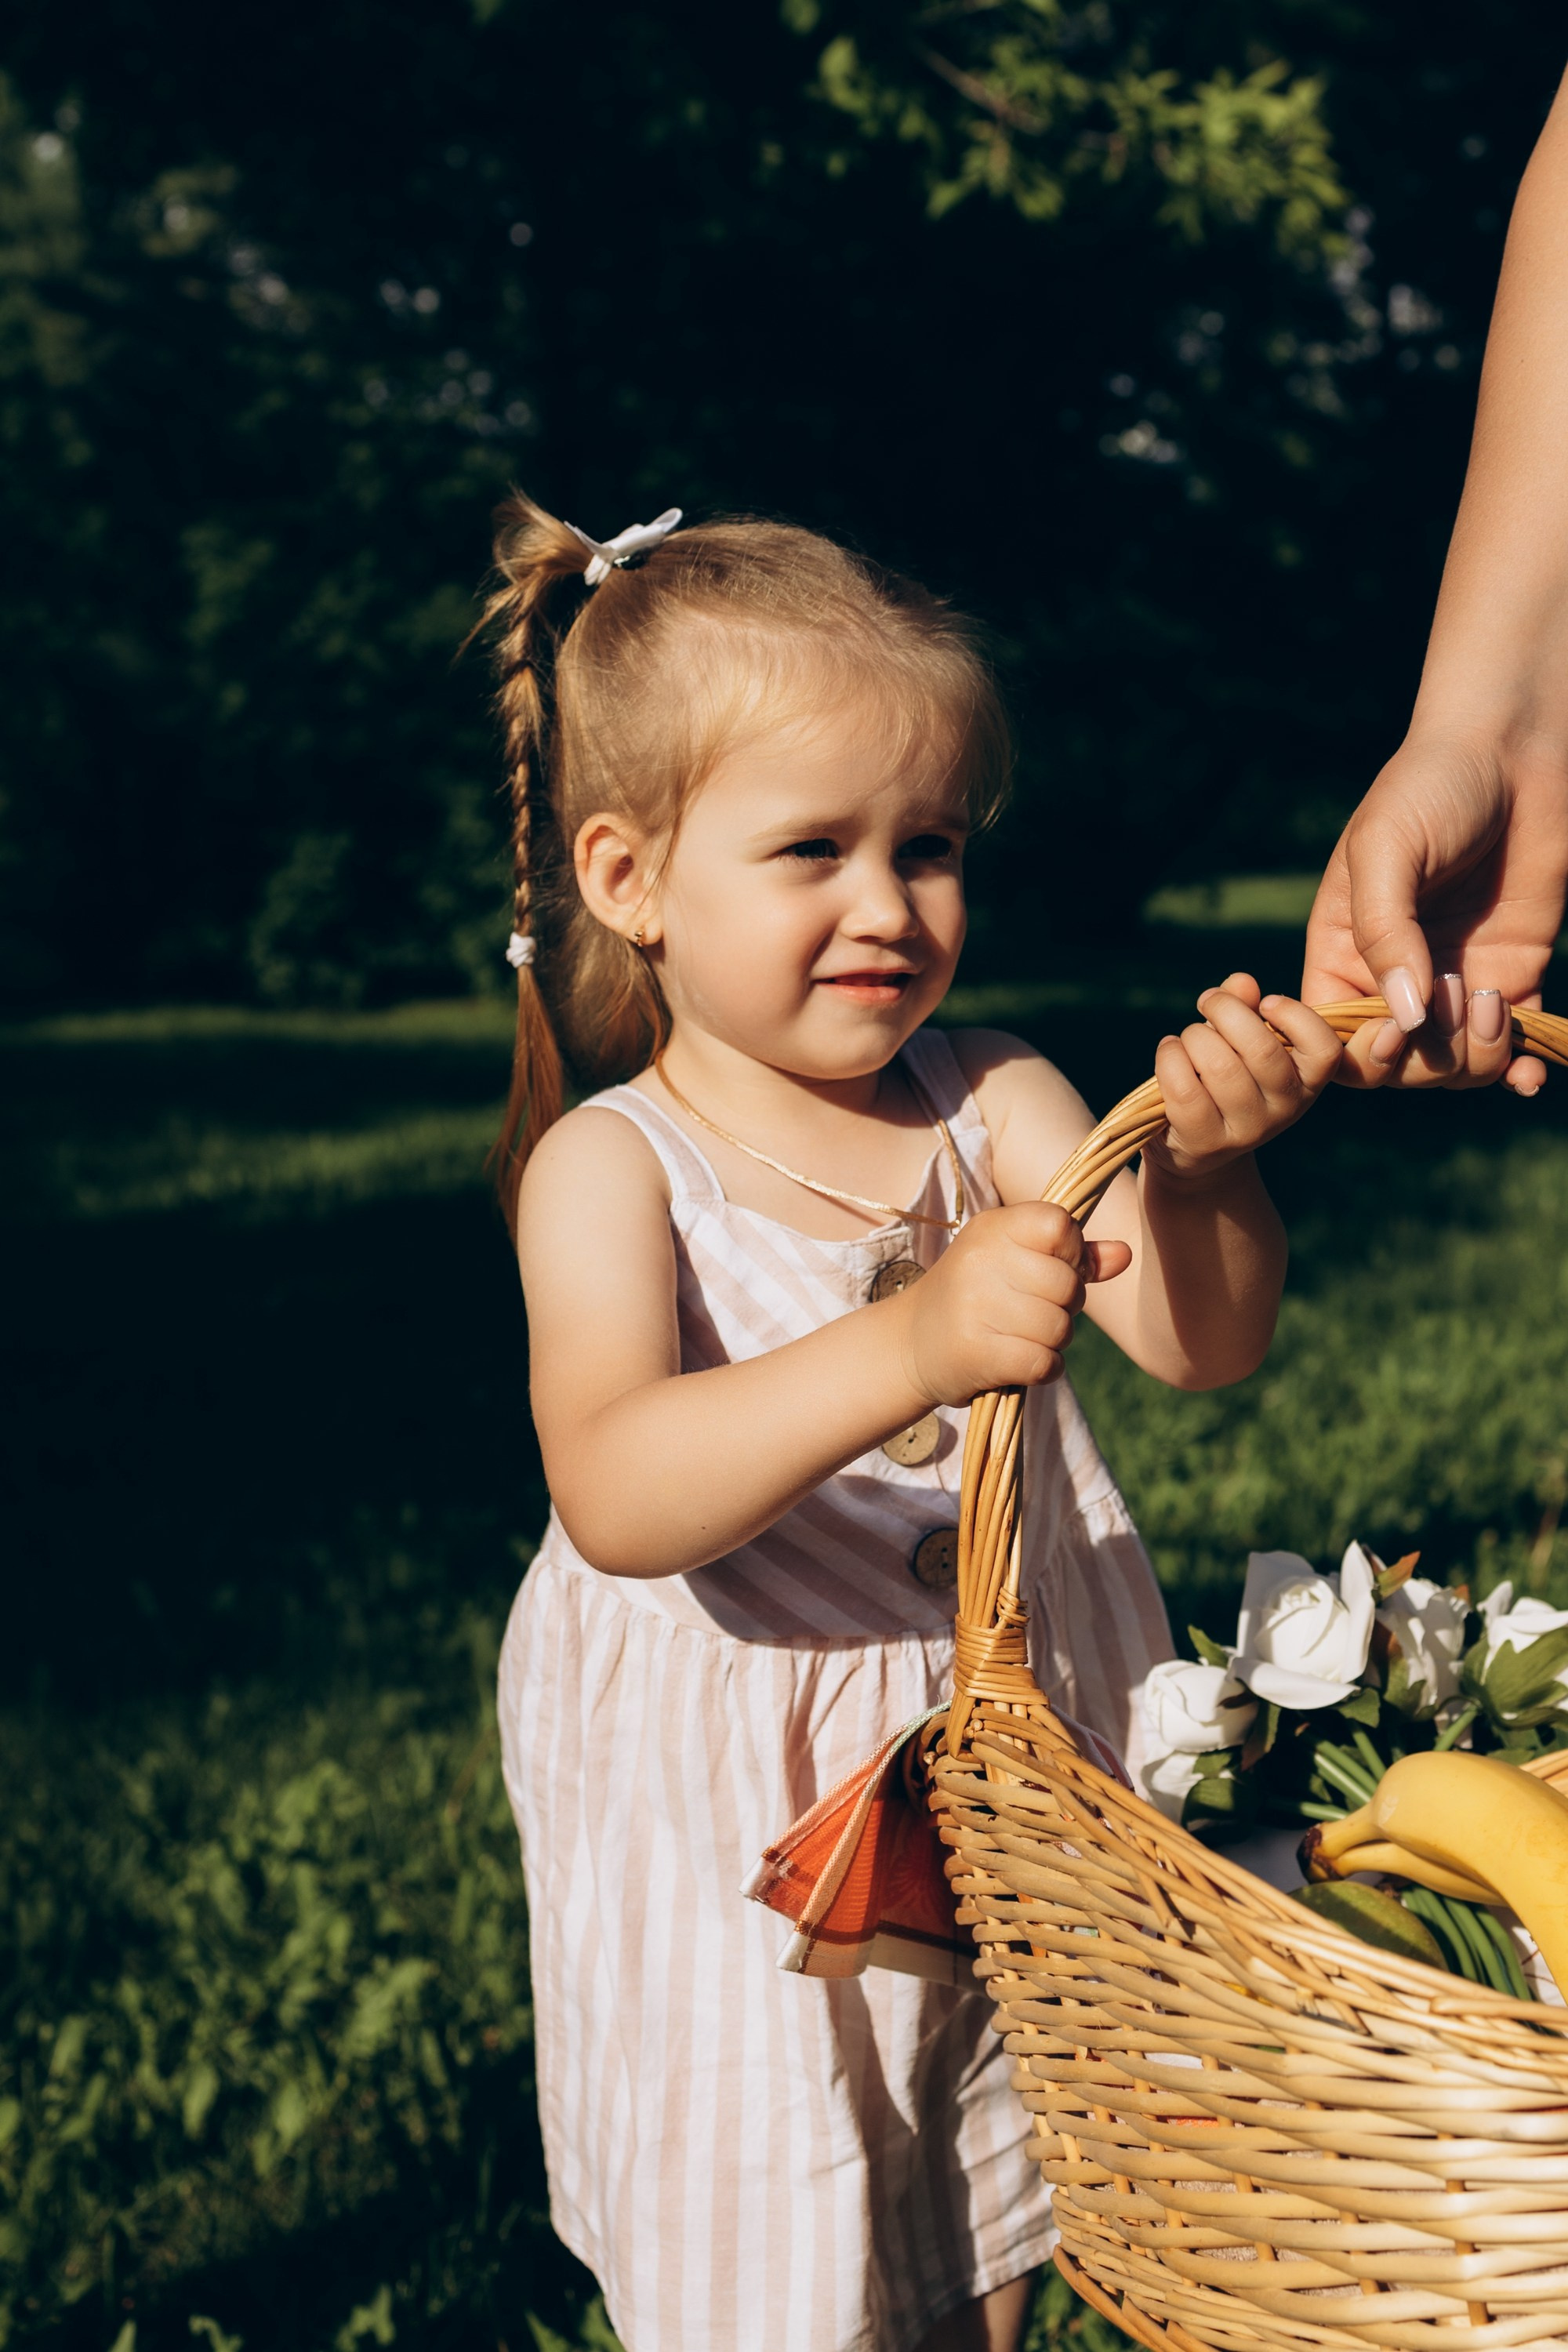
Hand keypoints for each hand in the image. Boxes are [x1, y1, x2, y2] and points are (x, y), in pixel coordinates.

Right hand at [898, 1203, 1129, 1406]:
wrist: (912, 1345)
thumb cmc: (976, 1297)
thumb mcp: (1015, 1261)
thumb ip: (1073, 1256)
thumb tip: (1125, 1253)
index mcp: (992, 1228)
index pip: (1061, 1225)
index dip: (1069, 1253)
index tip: (1047, 1268)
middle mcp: (981, 1261)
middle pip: (1068, 1284)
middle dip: (1065, 1305)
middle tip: (1031, 1311)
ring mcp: (975, 1307)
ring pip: (1061, 1328)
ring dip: (1053, 1341)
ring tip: (1021, 1336)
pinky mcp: (977, 1353)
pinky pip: (1045, 1362)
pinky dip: (1043, 1368)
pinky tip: (1020, 1361)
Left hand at [1143, 975, 1341, 1181]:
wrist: (1195, 1147)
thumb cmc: (1223, 1077)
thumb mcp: (1240, 1040)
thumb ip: (1244, 1006)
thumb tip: (1242, 983)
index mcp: (1306, 1081)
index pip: (1324, 1050)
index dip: (1295, 1016)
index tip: (1266, 1002)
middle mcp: (1285, 1109)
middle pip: (1262, 1050)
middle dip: (1226, 1011)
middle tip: (1209, 1001)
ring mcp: (1248, 1131)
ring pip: (1219, 1066)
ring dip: (1193, 1036)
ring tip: (1186, 1037)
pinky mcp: (1206, 1142)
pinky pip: (1185, 1089)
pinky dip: (1170, 1058)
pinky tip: (1170, 1052)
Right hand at [1302, 737, 1567, 1092]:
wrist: (1514, 748)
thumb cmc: (1429, 786)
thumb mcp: (1386, 850)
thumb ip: (1384, 933)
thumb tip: (1404, 1019)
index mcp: (1344, 951)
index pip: (1330, 1037)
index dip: (1357, 1054)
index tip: (1394, 1033)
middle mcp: (1396, 976)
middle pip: (1394, 1065)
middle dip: (1424, 1059)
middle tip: (1454, 996)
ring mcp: (1454, 981)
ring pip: (1453, 1067)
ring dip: (1474, 1059)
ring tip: (1491, 1001)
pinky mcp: (1513, 976)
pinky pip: (1512, 1047)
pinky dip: (1519, 1071)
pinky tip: (1530, 1072)